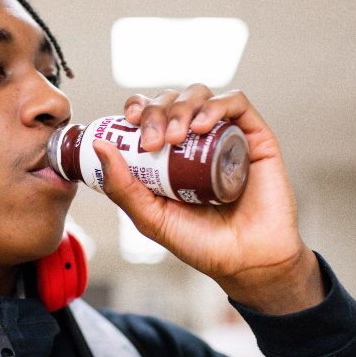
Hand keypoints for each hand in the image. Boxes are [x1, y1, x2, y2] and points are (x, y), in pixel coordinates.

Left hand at [92, 84, 324, 314]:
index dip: (137, 106)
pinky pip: (236, 103)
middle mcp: (197, 139)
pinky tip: (201, 127)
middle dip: (156, 111)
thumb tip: (99, 145)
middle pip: (172, 100)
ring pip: (200, 95)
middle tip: (153, 141)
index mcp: (171, 153)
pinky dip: (215, 106)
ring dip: (181, 107)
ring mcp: (226, 135)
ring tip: (175, 137)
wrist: (247, 262)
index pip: (150, 112)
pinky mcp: (256, 136)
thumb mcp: (150, 217)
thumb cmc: (202, 244)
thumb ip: (122, 186)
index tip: (127, 120)